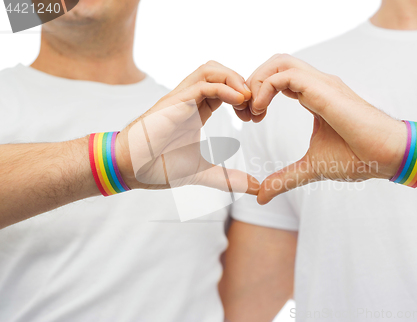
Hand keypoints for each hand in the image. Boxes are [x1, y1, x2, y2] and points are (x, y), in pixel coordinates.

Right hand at [115, 61, 258, 194]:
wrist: (131, 169)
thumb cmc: (159, 167)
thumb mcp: (203, 172)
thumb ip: (228, 179)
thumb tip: (254, 189)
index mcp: (196, 111)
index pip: (225, 88)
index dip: (243, 96)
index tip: (256, 116)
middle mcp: (189, 100)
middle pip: (219, 72)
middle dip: (242, 82)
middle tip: (255, 105)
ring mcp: (180, 98)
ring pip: (210, 70)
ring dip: (233, 78)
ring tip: (247, 98)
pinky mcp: (174, 103)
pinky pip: (202, 85)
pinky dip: (224, 88)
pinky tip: (239, 100)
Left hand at [241, 54, 406, 203]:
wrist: (387, 156)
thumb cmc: (357, 158)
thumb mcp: (310, 168)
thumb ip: (284, 179)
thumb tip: (261, 196)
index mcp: (314, 96)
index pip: (278, 79)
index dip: (257, 93)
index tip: (249, 118)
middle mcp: (316, 84)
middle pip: (275, 63)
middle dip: (252, 82)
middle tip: (244, 112)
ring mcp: (321, 84)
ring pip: (279, 62)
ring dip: (257, 81)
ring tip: (251, 111)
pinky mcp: (324, 89)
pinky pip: (285, 76)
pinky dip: (266, 88)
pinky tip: (261, 112)